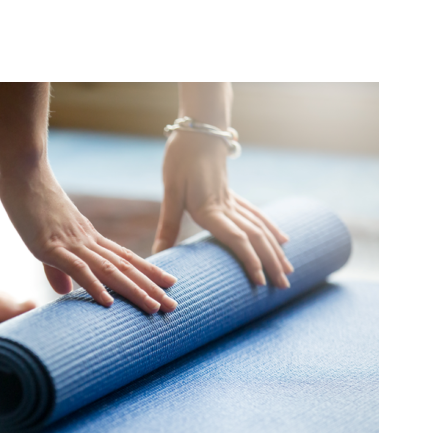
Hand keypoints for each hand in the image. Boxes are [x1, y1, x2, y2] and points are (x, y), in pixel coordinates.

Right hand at [0, 163, 178, 313]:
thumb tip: (65, 291)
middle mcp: (87, 240)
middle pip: (125, 267)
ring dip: (133, 290)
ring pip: (110, 269)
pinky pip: (77, 268)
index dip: (148, 271)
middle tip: (173, 306)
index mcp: (88, 238)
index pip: (125, 257)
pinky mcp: (50, 245)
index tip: (169, 284)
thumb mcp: (45, 241)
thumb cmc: (31, 202)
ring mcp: (71, 242)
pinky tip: (108, 302)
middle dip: (150, 287)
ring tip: (154, 307)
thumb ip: (56, 269)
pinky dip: (94, 285)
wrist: (23, 171)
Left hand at [154, 131, 293, 287]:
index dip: (250, 261)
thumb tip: (157, 255)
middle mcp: (228, 207)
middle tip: (284, 288)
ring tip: (289, 272)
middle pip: (256, 238)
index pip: (236, 239)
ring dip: (276, 251)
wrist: (198, 130)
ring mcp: (234, 201)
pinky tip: (283, 240)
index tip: (260, 282)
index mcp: (211, 209)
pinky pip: (259, 215)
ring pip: (262, 228)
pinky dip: (273, 229)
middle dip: (271, 263)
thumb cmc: (181, 160)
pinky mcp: (234, 196)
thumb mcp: (171, 193)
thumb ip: (168, 225)